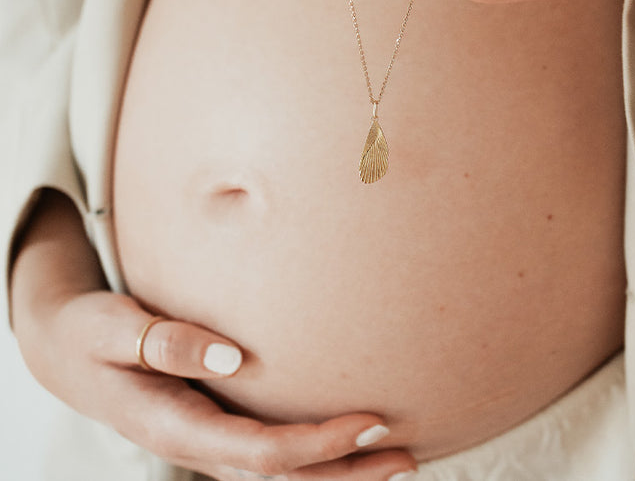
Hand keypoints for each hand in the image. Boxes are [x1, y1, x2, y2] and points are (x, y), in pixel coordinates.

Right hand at [10, 191, 416, 480]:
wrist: (66, 352)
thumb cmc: (91, 334)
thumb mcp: (112, 328)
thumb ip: (165, 342)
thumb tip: (232, 356)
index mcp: (173, 426)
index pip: (258, 452)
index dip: (316, 445)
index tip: (370, 420)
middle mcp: (196, 444)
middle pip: (280, 480)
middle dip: (344, 474)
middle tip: (407, 455)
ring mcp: (208, 440)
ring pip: (279, 476)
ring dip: (337, 473)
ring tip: (399, 459)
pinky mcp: (216, 425)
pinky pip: (269, 453)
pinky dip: (313, 454)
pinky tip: (348, 440)